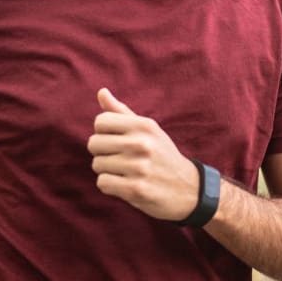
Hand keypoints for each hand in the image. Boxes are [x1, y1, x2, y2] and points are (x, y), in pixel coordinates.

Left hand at [87, 88, 198, 220]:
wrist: (187, 188)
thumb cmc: (161, 155)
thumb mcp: (148, 130)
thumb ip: (122, 112)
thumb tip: (101, 91)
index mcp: (144, 126)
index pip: (101, 121)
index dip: (103, 132)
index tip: (115, 140)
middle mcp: (142, 144)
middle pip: (94, 143)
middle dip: (101, 152)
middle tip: (118, 158)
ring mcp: (140, 167)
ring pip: (97, 165)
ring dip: (106, 171)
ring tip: (125, 171)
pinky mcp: (136, 189)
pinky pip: (103, 183)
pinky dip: (109, 186)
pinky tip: (124, 184)